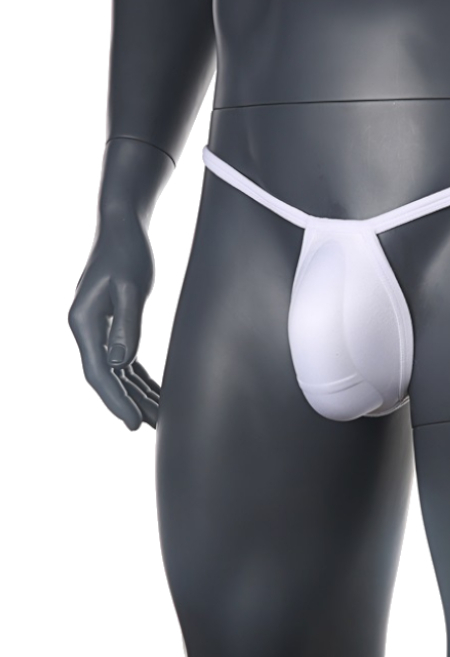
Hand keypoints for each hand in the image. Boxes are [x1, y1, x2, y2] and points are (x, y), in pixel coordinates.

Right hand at [68, 215, 159, 429]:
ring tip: (159, 417)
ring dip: (136, 393)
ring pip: (117, 371)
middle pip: (107, 377)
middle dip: (128, 404)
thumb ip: (127, 324)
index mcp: (84, 323)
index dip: (116, 401)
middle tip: (151, 428)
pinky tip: (155, 391)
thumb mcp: (131, 287)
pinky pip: (125, 359)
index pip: (99, 373)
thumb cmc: (127, 252)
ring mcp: (98, 328)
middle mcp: (87, 329)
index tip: (133, 423)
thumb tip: (121, 363)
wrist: (123, 227)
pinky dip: (139, 376)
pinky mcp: (113, 323)